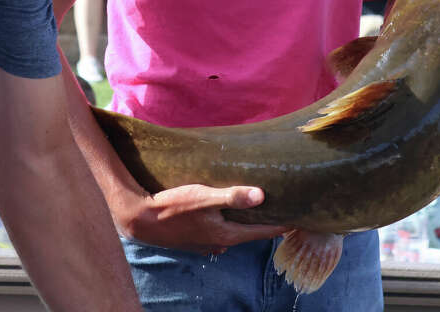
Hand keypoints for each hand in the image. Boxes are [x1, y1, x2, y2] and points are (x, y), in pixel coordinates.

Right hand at [121, 184, 286, 253]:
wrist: (139, 219)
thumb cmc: (172, 206)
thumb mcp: (204, 197)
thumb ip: (232, 197)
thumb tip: (262, 195)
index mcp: (227, 235)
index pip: (263, 231)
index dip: (282, 225)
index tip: (300, 220)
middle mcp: (219, 243)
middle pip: (250, 233)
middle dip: (266, 223)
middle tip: (282, 209)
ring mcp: (206, 244)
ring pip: (233, 233)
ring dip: (245, 223)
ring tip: (256, 208)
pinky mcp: (194, 240)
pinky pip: (218, 234)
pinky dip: (227, 224)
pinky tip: (225, 214)